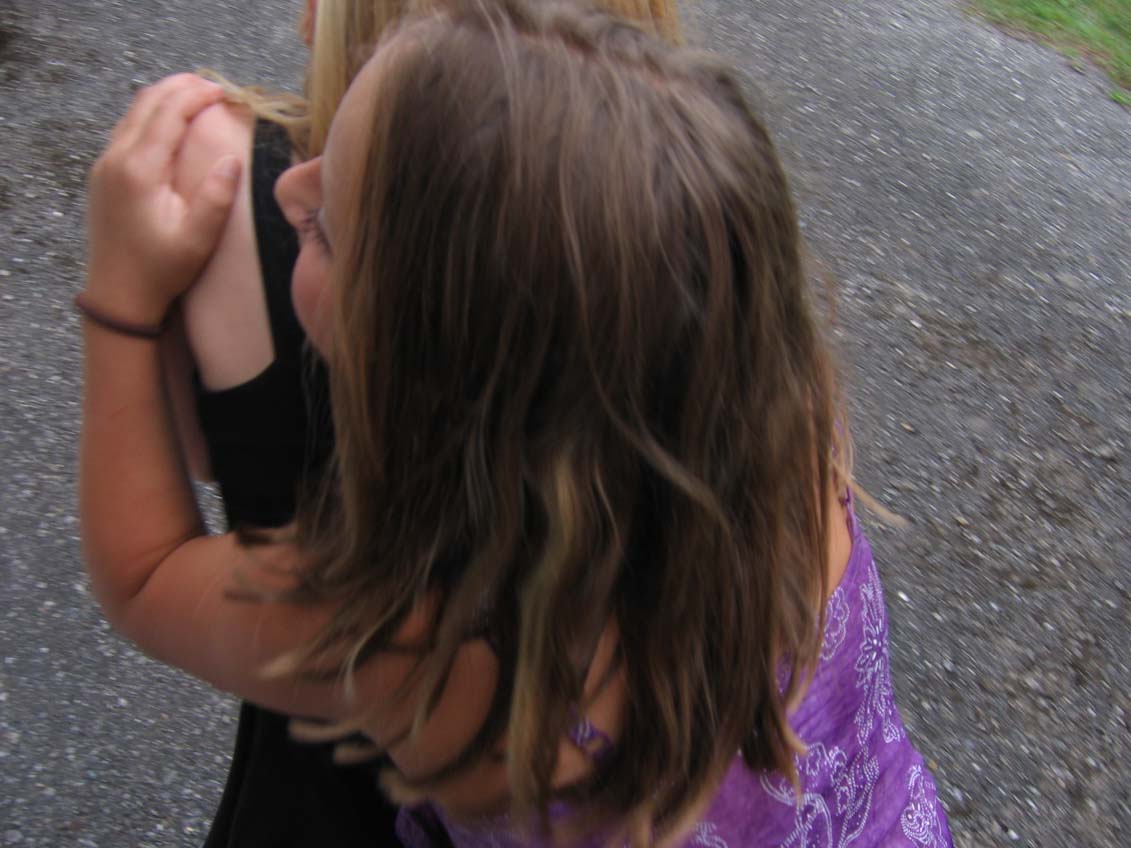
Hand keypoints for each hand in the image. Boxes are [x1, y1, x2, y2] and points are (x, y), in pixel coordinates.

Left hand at [85, 74, 241, 324]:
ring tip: (195, 97)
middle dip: (180, 87)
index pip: (168, 113)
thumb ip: (216, 198)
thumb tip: (233, 160)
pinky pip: (125, 129)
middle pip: (146, 102)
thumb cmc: (161, 270)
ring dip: (164, 98)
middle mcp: (115, 159)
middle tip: (214, 86)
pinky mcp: (103, 175)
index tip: (225, 92)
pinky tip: (169, 124)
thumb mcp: (197, 240)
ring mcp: (104, 165)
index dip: (197, 95)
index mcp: (139, 170)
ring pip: (133, 113)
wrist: (118, 294)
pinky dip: (150, 115)